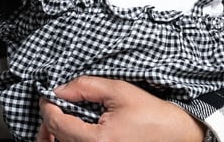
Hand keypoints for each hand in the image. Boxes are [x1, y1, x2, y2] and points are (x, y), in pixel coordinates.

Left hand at [39, 76, 205, 141]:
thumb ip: (83, 87)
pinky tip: (70, 130)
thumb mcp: (117, 91)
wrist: (176, 133)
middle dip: (48, 122)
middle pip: (56, 140)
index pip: (57, 124)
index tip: (47, 95)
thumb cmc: (151, 113)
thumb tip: (58, 90)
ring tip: (57, 119)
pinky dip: (69, 140)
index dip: (47, 106)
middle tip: (49, 106)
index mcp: (99, 140)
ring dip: (56, 134)